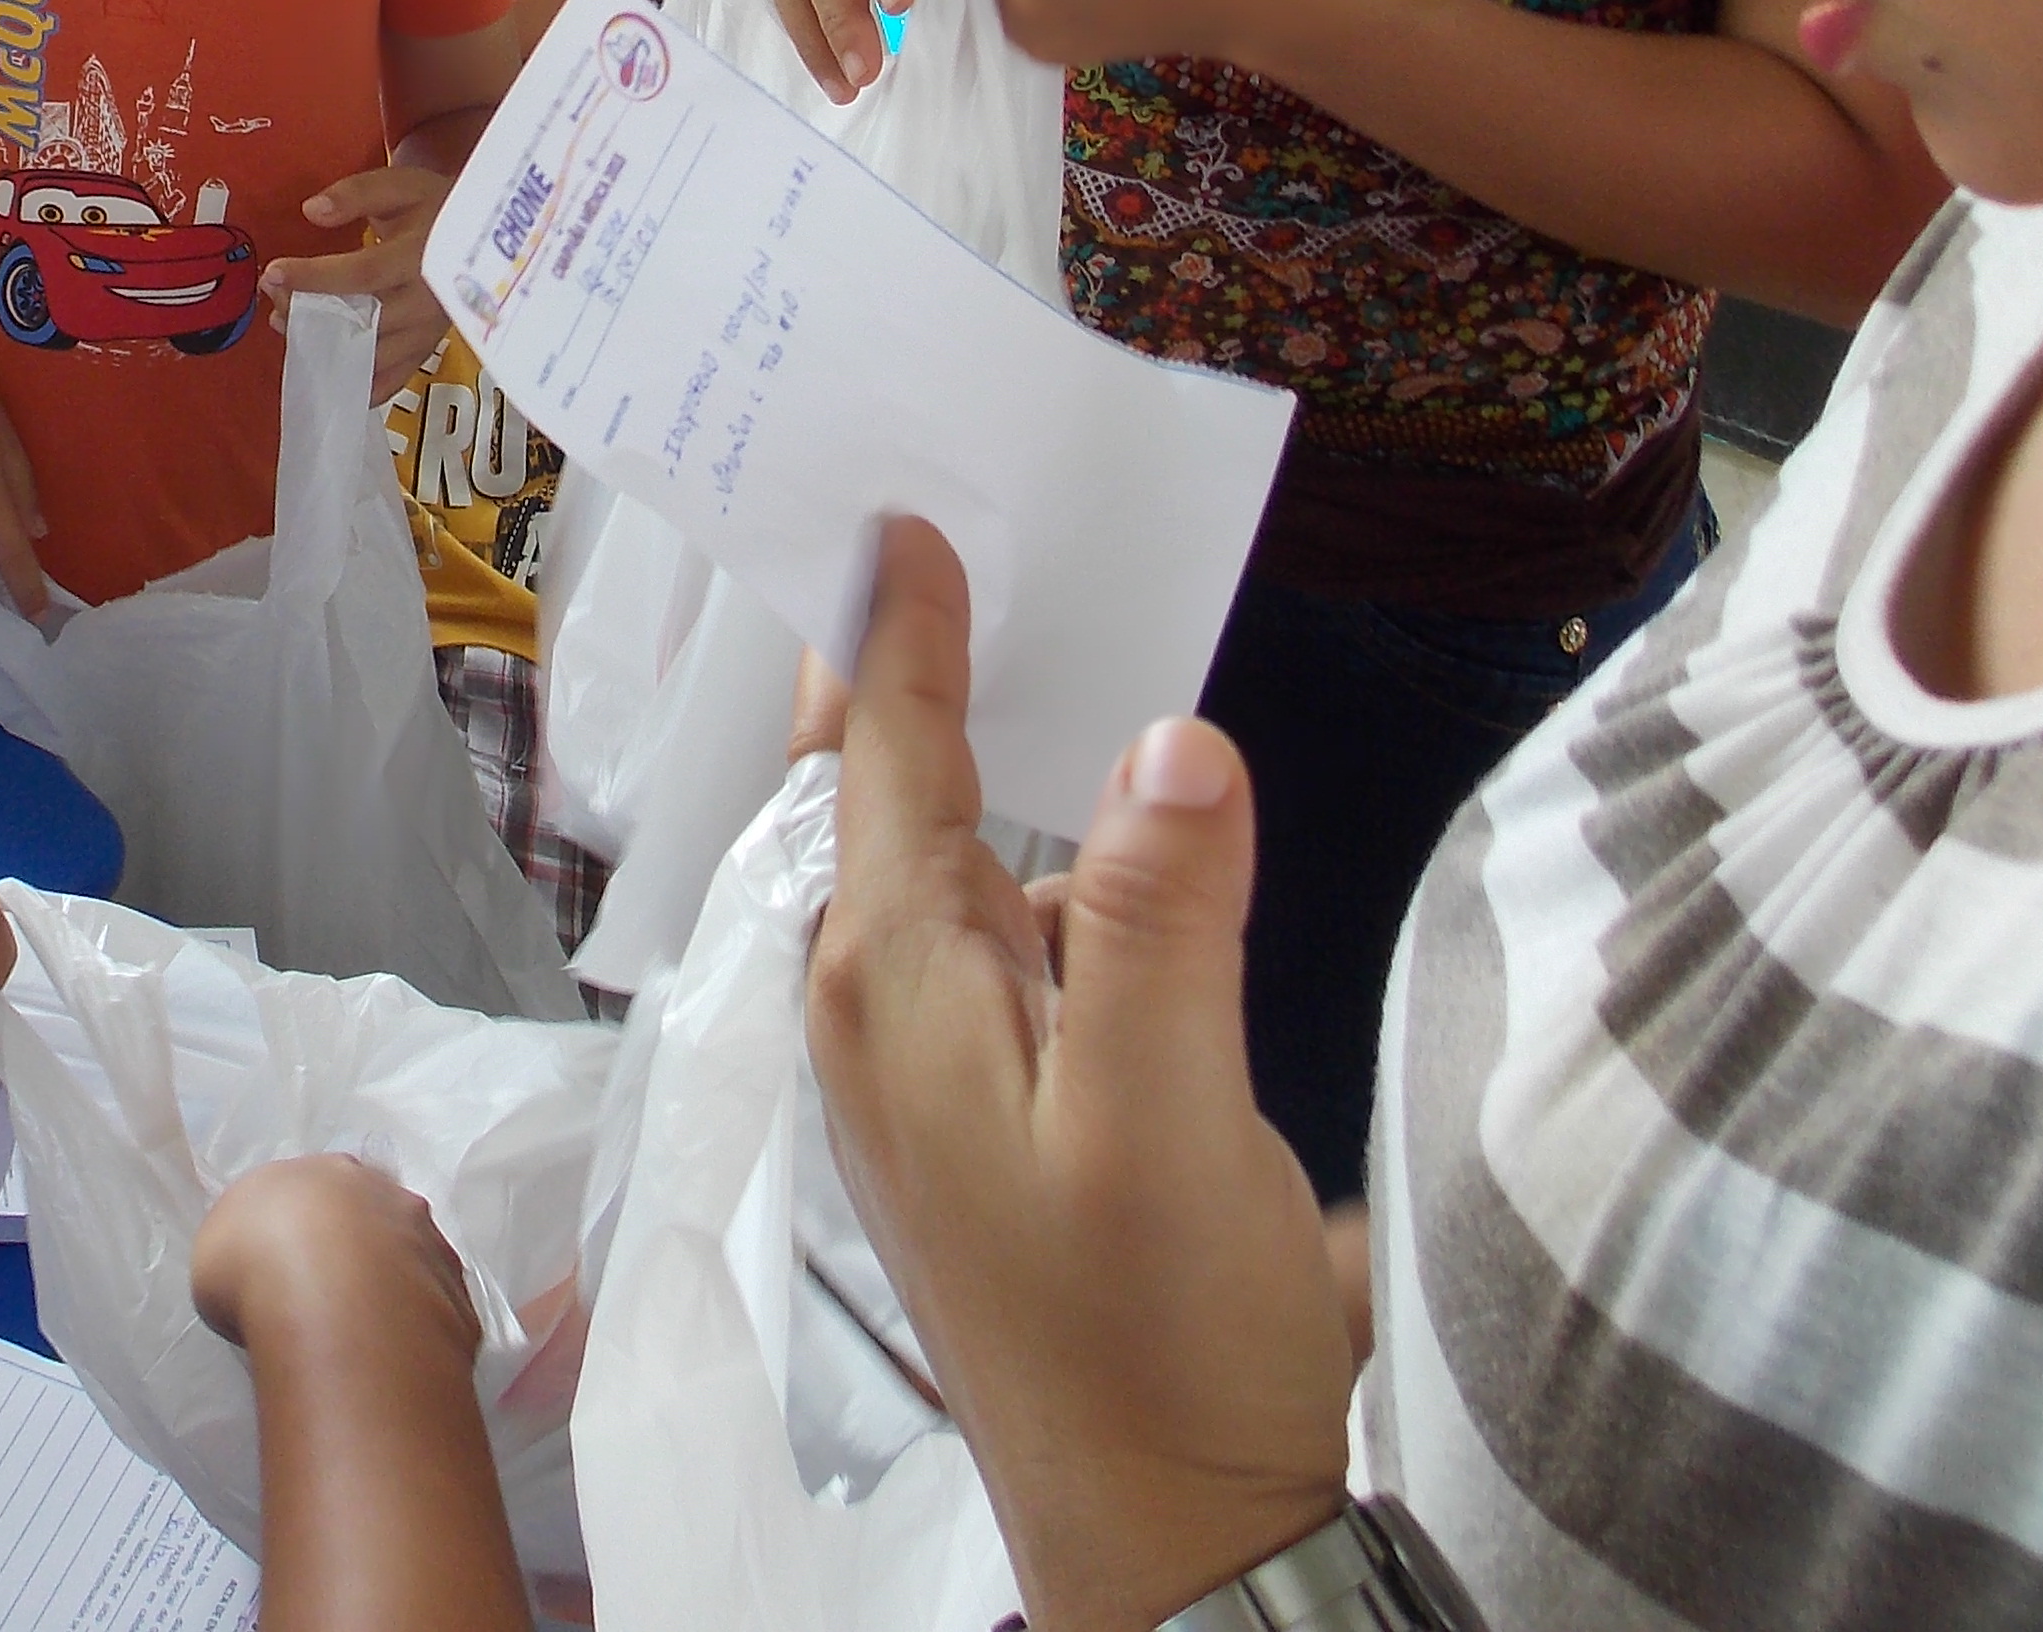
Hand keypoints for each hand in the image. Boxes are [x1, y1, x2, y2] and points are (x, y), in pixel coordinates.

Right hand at [196, 1156, 528, 1631]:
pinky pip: (438, 1313)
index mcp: (323, 1171)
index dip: (305, 1230)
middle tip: (331, 1305)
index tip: (290, 1270)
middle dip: (359, 1254)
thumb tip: (264, 1268)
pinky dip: (419, 1333)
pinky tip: (394, 1364)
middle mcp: (385, 1193)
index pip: (320, 1190)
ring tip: (364, 1342)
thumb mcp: (219, 1250)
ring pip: (414, 1261)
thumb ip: (246, 1247)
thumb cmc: (255, 1266)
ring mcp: (430, 1241)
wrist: (330, 1302)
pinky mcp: (458, 1294)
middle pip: (375, 1218)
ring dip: (395, 1291)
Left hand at [262, 164, 447, 381]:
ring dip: (325, 349)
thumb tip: (312, 210)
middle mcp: (428, 302)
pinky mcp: (428, 350)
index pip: (363, 273)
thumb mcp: (403, 185)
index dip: (315, 277)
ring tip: (290, 330)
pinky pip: (392, 380)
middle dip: (311, 315)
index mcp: (423, 256)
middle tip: (275, 303)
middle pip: (362, 320)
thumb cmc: (437, 207)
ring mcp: (428, 333)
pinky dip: (358, 385)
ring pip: (372, 354)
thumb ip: (358, 193)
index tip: (272, 272)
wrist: (485, 235)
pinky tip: (327, 378)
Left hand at [805, 523, 1353, 1631]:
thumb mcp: (1173, 1116)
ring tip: (1007, 632)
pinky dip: (1024, 852)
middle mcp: (877, 1009)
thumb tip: (1171, 738)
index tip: (898, 512)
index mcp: (894, 983)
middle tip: (916, 526)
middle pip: (869, 787)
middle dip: (886, 658)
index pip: (877, 754)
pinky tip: (1090, 828)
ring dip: (960, 752)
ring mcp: (919, 1064)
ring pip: (931, 856)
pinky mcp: (977, 1109)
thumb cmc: (1159, 1343)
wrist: (1168, 1530)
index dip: (894, 625)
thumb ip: (1166, 919)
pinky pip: (984, 930)